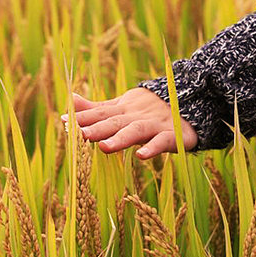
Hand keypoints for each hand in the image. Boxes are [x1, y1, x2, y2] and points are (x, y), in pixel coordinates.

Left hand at [61, 89, 198, 158]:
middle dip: (96, 128)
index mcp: (123, 110)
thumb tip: (68, 103)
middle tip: (78, 134)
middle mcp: (136, 116)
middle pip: (114, 122)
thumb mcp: (121, 106)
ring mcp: (155, 125)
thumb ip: (96, 108)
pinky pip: (163, 141)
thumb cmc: (149, 108)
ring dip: (121, 138)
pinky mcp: (173, 135)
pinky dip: (153, 147)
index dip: (83, 117)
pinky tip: (142, 156)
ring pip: (136, 131)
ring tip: (105, 148)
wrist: (192, 100)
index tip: (63, 121)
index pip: (100, 113)